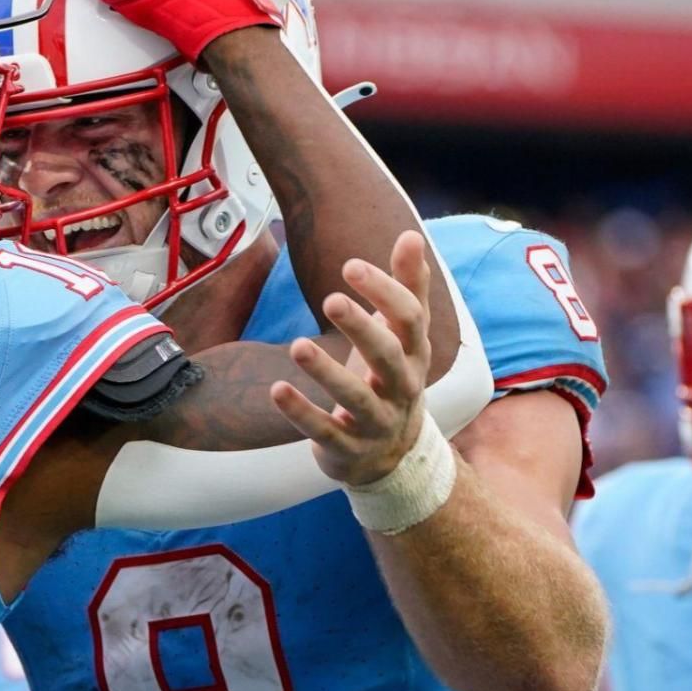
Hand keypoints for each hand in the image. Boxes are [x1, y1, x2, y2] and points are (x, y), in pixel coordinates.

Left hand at [270, 231, 435, 486]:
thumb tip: (411, 235)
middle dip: (361, 328)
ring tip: (296, 344)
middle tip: (330, 299)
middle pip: (387, 356)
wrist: (392, 455)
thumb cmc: (390, 379)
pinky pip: (323, 431)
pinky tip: (276, 390)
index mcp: (414, 355)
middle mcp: (401, 388)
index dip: (384, 291)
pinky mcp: (347, 448)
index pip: (409, 319)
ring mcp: (376, 422)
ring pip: (354, 397)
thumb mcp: (403, 337)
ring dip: (326, 371)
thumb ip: (408, 288)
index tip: (350, 265)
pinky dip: (300, 412)